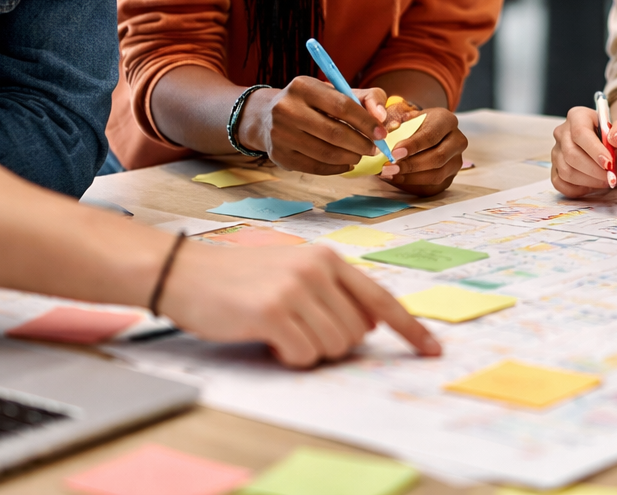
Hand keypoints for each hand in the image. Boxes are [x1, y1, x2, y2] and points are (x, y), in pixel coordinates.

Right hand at [159, 241, 440, 367]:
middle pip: (356, 334)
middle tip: (297, 330)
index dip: (409, 328)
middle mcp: (318, 269)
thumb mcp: (294, 272)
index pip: (381, 298)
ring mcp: (297, 289)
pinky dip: (289, 357)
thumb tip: (369, 325)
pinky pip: (303, 355)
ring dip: (307, 351)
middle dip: (330, 343)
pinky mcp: (274, 311)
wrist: (185, 272)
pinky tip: (268, 338)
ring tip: (279, 330)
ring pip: (333, 347)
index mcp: (328, 259)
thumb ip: (333, 292)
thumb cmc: (239, 278)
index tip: (432, 350)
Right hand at [243, 76, 387, 174]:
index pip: (342, 106)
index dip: (366, 122)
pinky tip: (346, 162)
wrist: (269, 117)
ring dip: (351, 157)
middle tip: (374, 148)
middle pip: (334, 132)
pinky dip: (336, 167)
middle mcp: (286, 108)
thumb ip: (367, 98)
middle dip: (361, 143)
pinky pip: (315, 167)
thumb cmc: (314, 103)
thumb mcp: (337, 92)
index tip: (382, 133)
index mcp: (302, 86)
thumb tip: (383, 117)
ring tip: (360, 154)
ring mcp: (279, 133)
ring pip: (326, 152)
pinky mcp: (279, 155)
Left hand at [379, 107, 465, 196]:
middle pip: (438, 157)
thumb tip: (392, 130)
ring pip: (437, 175)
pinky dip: (413, 185)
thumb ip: (396, 123)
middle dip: (411, 165)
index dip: (413, 146)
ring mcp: (456, 160)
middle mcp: (457, 140)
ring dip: (411, 178)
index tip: (394, 153)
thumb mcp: (404, 117)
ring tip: (390, 174)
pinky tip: (398, 179)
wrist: (425, 133)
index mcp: (447, 120)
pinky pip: (433, 187)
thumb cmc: (414, 124)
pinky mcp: (451, 176)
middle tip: (389, 167)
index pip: (431, 135)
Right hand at [551, 106, 616, 195]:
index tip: (609, 164)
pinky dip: (578, 190)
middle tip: (611, 176)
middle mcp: (562, 132)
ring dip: (589, 181)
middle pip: (571, 154)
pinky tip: (592, 184)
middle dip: (594, 170)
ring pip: (566, 171)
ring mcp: (556, 152)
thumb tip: (615, 137)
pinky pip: (560, 184)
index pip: (580, 133)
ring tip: (605, 179)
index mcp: (578, 116)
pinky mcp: (555, 170)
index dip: (594, 150)